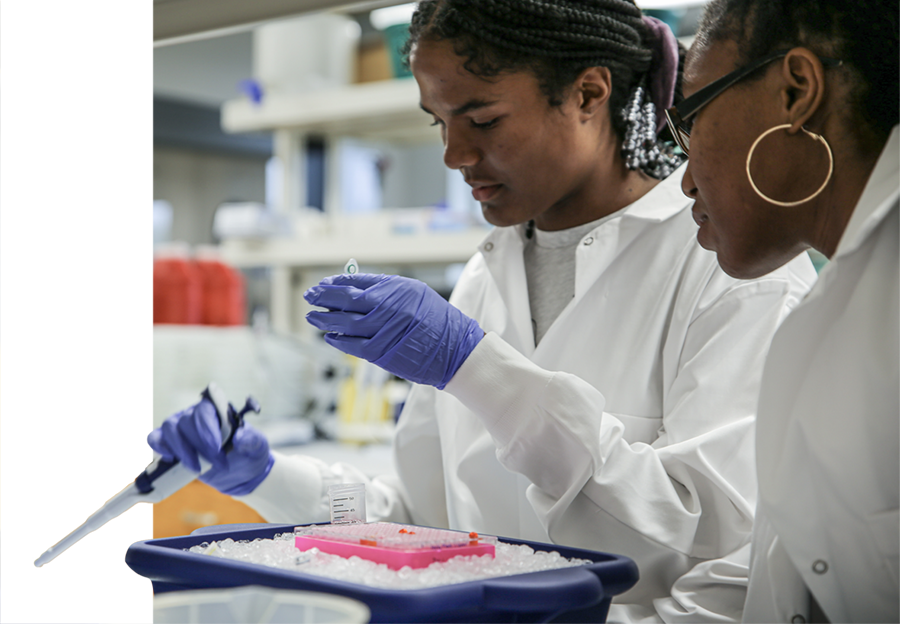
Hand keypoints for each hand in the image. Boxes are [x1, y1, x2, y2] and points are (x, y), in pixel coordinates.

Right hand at [146, 390, 273, 495]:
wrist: (241, 474)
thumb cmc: (248, 455)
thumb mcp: (258, 447)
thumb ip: (252, 440)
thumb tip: (239, 436)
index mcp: (218, 410)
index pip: (204, 410)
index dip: (206, 429)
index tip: (217, 449)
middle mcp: (197, 416)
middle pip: (185, 421)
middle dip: (199, 446)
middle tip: (217, 464)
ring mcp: (182, 429)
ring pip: (169, 428)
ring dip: (180, 449)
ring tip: (197, 467)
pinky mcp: (171, 445)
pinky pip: (155, 439)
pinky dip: (159, 447)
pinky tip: (170, 458)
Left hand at [304, 273, 483, 388]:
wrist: (454, 348)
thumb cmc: (434, 318)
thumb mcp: (411, 292)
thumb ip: (382, 287)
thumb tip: (351, 285)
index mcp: (393, 289)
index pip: (354, 283)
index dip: (334, 284)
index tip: (322, 285)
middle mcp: (386, 308)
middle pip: (345, 301)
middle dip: (323, 298)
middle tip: (309, 296)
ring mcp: (383, 331)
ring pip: (344, 324)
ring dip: (325, 320)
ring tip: (312, 317)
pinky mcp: (382, 353)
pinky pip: (352, 346)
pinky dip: (339, 341)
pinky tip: (330, 337)